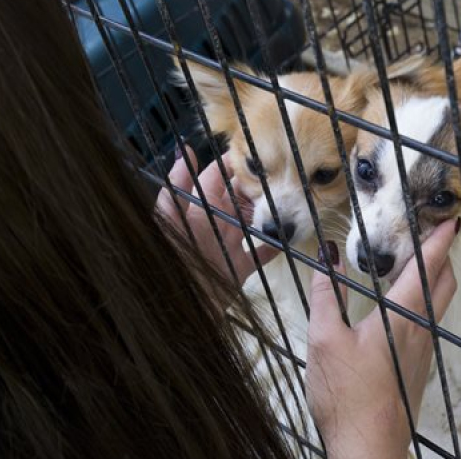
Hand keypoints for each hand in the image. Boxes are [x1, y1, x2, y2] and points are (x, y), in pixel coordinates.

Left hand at [156, 145, 279, 284]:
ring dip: (270, 212)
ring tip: (290, 199)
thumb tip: (184, 150)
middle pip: (239, 197)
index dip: (232, 162)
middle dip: (257, 185)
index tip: (256, 150)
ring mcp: (229, 245)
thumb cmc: (175, 263)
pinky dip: (275, 245)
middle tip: (281, 173)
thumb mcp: (170, 222)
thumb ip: (176, 187)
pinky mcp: (240, 268)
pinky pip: (262, 253)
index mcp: (198, 210)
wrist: (180, 310)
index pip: (216, 177)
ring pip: (254, 221)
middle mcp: (215, 224)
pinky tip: (290, 237)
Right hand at [306, 220, 458, 458]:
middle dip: (442, 254)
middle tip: (429, 234)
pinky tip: (399, 305)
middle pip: (445, 283)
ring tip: (412, 262)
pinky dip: (423, 299)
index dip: (439, 240)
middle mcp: (420, 330)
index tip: (448, 218)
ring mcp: (422, 350)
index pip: (427, 267)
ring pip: (438, 303)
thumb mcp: (324, 339)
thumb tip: (325, 259)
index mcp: (402, 317)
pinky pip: (428, 321)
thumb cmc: (346, 394)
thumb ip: (325, 296)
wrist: (368, 446)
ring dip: (434, 277)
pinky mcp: (417, 366)